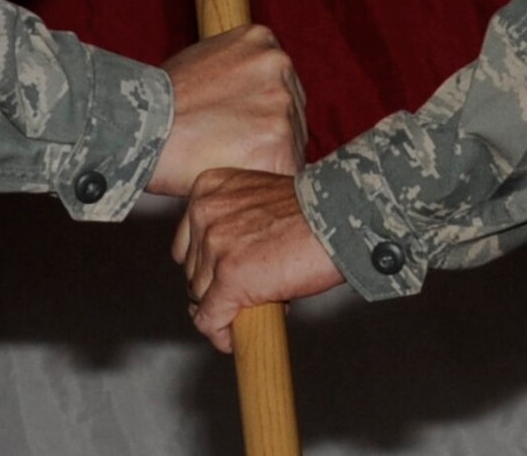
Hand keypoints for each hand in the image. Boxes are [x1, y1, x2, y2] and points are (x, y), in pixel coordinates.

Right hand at [149, 25, 306, 197]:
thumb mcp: (201, 62)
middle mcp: (278, 63)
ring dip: (267, 161)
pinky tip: (237, 185)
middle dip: (268, 136)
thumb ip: (235, 74)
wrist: (138, 129)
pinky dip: (264, 186)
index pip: (279, 85)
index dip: (260, 113)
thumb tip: (248, 96)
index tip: (242, 130)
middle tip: (231, 152)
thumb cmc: (158, 104)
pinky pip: (286, 174)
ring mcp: (282, 102)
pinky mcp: (280, 142)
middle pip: (292, 112)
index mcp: (261, 40)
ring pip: (292, 145)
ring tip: (226, 166)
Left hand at [173, 169, 344, 351]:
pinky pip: (211, 319)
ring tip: (255, 306)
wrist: (338, 220)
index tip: (225, 275)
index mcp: (209, 188)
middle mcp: (205, 213)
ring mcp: (215, 246)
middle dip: (217, 287)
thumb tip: (222, 264)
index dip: (207, 265)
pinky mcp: (229, 278)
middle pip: (193, 270)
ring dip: (225, 309)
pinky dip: (221, 334)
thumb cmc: (311, 210)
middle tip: (251, 290)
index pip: (188, 241)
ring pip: (200, 297)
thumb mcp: (258, 200)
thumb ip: (234, 221)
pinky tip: (233, 339)